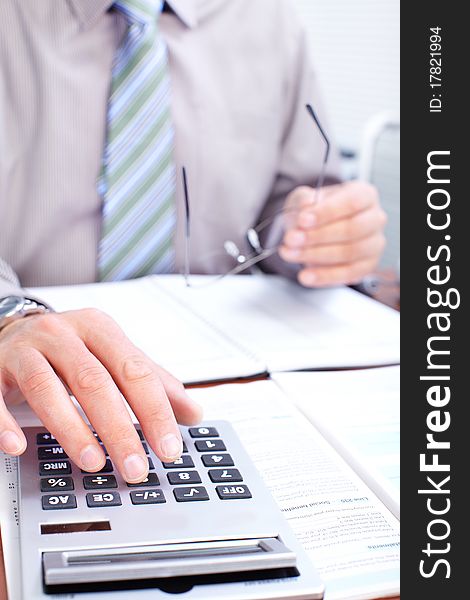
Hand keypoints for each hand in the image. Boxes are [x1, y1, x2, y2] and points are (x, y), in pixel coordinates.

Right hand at [0, 309, 201, 481]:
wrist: (13, 329)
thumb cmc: (71, 348)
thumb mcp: (113, 355)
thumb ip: (152, 382)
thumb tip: (193, 413)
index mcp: (99, 329)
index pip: (135, 371)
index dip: (155, 411)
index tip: (170, 447)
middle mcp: (63, 334)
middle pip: (95, 382)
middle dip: (119, 429)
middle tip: (135, 467)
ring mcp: (25, 350)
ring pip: (47, 389)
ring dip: (71, 429)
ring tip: (94, 462)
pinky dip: (4, 423)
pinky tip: (18, 447)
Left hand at [279, 181, 386, 286]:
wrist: (315, 229)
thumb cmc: (315, 211)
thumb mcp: (304, 198)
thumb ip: (304, 201)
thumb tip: (306, 207)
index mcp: (364, 194)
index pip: (352, 201)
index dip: (326, 212)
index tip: (302, 220)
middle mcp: (375, 218)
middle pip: (352, 229)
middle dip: (318, 236)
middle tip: (292, 239)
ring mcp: (374, 244)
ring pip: (349, 253)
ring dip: (316, 256)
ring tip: (291, 255)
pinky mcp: (367, 266)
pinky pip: (348, 274)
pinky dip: (324, 276)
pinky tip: (306, 275)